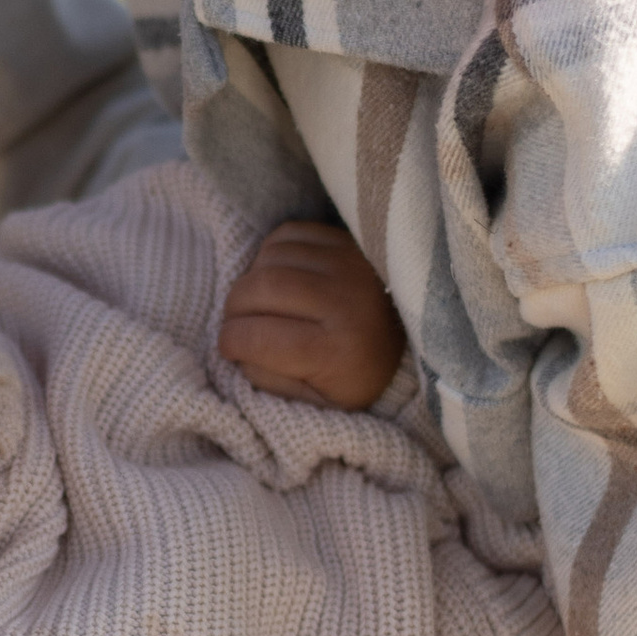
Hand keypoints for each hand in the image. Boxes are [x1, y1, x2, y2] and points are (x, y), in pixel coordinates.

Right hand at [218, 219, 405, 409]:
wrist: (407, 336)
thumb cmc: (357, 373)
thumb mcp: (319, 401)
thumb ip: (271, 383)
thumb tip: (237, 352)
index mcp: (337, 352)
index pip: (258, 338)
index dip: (230, 342)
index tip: (229, 348)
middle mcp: (344, 302)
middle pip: (260, 289)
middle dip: (233, 308)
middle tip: (236, 322)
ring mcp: (347, 265)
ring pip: (269, 258)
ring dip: (249, 280)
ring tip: (256, 301)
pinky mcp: (346, 241)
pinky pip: (286, 234)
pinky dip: (268, 254)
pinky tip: (275, 275)